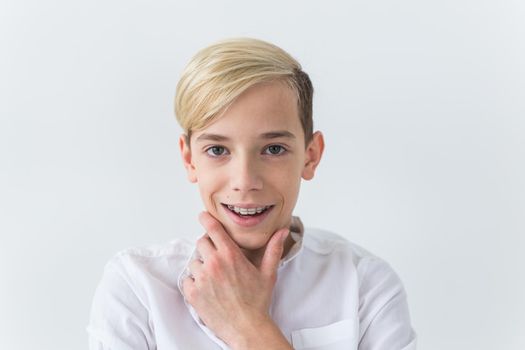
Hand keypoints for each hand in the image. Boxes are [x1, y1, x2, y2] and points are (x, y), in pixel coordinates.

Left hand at [182, 212, 290, 348]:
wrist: (246, 327)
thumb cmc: (257, 301)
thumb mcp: (268, 273)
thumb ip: (273, 249)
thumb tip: (282, 232)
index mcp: (230, 255)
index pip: (213, 229)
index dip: (206, 220)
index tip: (203, 216)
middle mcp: (214, 263)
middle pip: (201, 243)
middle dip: (208, 247)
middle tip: (217, 259)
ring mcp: (201, 278)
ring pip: (194, 262)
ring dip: (201, 266)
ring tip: (214, 278)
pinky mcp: (193, 293)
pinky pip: (187, 279)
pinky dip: (194, 282)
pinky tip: (207, 289)